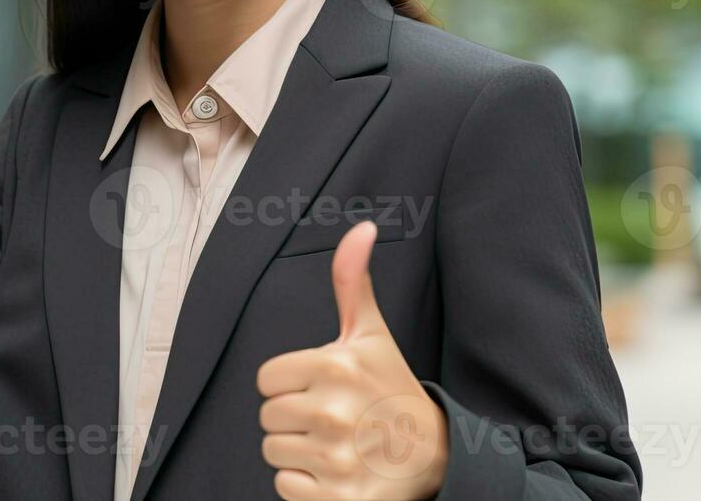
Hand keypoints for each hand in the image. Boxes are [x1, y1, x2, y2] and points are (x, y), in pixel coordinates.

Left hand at [257, 220, 448, 499]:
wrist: (435, 455)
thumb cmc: (392, 388)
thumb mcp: (372, 334)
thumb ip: (352, 281)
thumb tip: (362, 227)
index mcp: (334, 366)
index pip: (266, 379)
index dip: (290, 383)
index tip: (324, 387)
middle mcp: (333, 411)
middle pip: (267, 416)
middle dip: (293, 418)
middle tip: (333, 418)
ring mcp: (336, 458)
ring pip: (273, 452)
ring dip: (298, 452)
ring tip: (335, 444)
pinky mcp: (337, 499)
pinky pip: (285, 487)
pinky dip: (305, 486)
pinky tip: (335, 473)